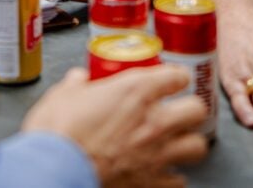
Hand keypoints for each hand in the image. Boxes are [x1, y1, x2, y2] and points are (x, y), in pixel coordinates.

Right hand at [22, 66, 208, 186]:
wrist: (55, 168)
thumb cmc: (59, 130)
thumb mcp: (63, 95)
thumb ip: (77, 84)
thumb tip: (78, 79)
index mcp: (136, 91)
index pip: (178, 76)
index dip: (176, 76)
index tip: (171, 79)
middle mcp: (154, 120)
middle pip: (197, 109)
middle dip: (190, 109)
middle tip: (178, 110)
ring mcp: (155, 152)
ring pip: (198, 146)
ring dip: (188, 142)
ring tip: (177, 141)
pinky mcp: (149, 181)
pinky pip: (178, 180)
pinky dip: (173, 176)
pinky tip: (162, 170)